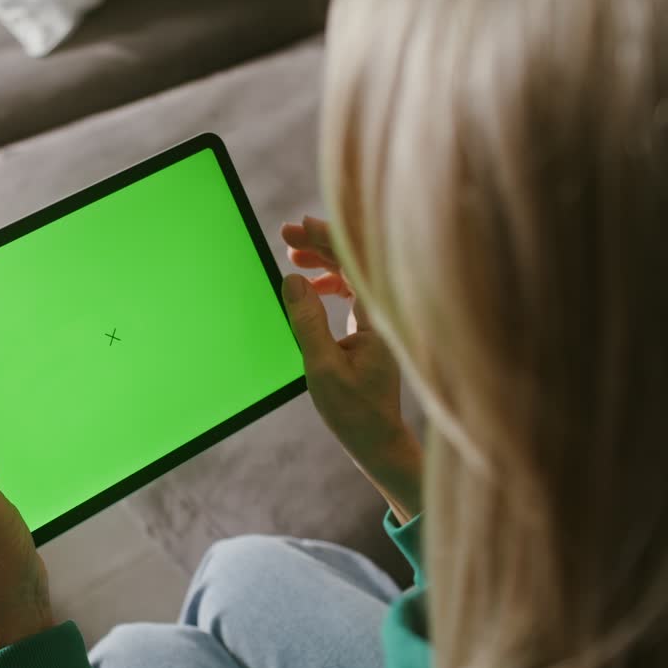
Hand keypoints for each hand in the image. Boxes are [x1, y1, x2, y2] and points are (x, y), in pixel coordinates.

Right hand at [281, 216, 422, 521]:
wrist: (378, 441)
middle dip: (320, 244)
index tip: (297, 227)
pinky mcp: (371, 331)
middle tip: (286, 234)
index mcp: (376, 317)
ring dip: (323, 263)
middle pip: (354, 262)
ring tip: (293, 256)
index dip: (325, 238)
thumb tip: (293, 280)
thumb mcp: (322, 366)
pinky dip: (331, 284)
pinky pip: (352, 293)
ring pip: (352, 275)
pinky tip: (312, 288)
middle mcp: (381, 313)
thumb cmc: (354, 411)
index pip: (353, 262)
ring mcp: (378, 321)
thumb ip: (307, 321)